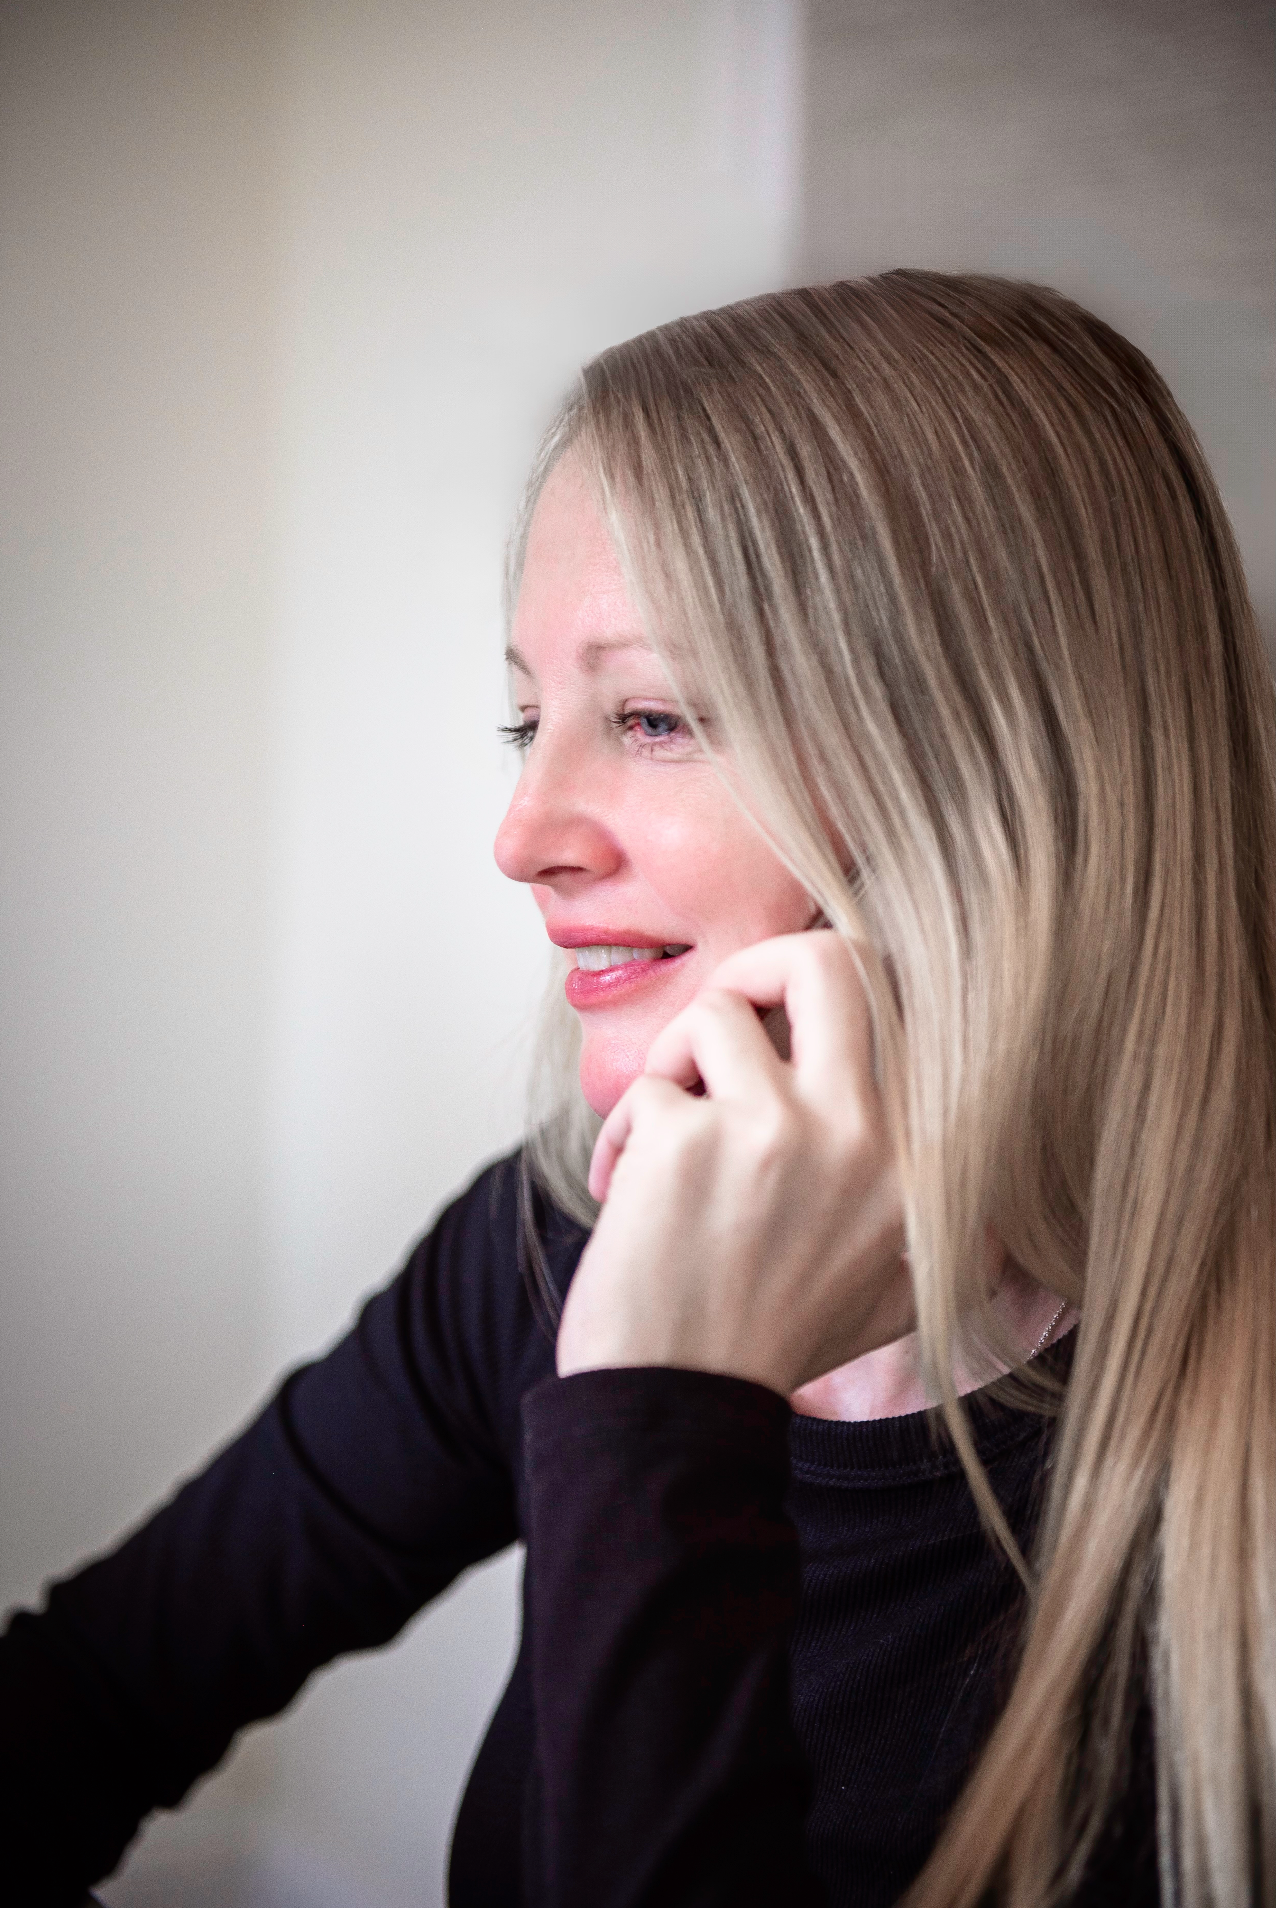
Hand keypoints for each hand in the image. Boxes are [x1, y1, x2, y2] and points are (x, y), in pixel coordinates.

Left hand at [556, 931, 910, 1396]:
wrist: (677, 1411)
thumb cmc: (773, 1343)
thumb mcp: (902, 1294)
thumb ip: (949, 1226)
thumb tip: (989, 1183)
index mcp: (919, 1163)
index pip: (904, 1008)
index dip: (833, 998)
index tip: (790, 1028)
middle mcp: (863, 1136)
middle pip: (829, 958)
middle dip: (763, 966)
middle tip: (730, 1015)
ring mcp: (773, 1132)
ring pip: (716, 1014)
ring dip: (676, 1064)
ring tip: (667, 1130)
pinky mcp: (686, 1140)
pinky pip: (648, 1087)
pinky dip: (626, 1131)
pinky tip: (629, 1194)